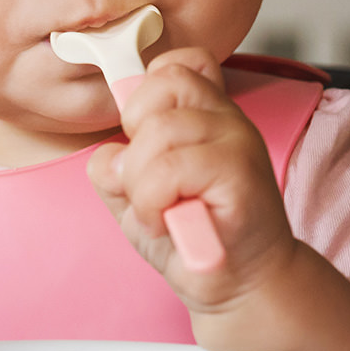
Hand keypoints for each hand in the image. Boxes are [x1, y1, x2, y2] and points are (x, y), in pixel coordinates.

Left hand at [84, 47, 305, 311]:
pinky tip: (168, 224)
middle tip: (147, 189)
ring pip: (158, 133)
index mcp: (207, 115)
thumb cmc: (191, 238)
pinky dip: (152, 203)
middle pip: (156, 92)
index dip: (144, 95)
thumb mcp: (137, 195)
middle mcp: (228, 120)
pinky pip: (169, 169)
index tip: (141, 141)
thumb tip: (109, 154)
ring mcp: (238, 144)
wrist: (240, 286)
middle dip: (133, 148)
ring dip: (140, 183)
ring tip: (160, 212)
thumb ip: (115, 167)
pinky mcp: (240, 176)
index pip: (177, 64)